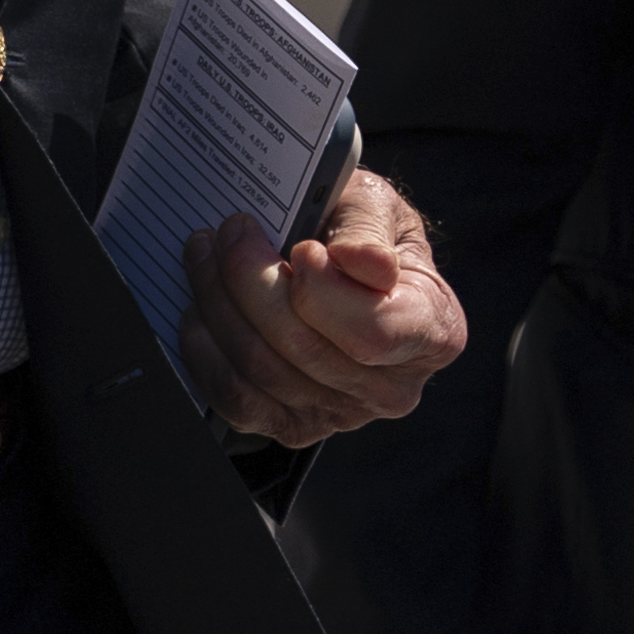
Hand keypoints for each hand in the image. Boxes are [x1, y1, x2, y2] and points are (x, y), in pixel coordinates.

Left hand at [181, 169, 465, 447]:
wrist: (344, 265)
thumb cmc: (364, 234)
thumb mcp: (379, 207)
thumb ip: (369, 228)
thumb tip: (358, 262)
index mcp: (434, 332)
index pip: (374, 332)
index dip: (325, 294)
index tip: (299, 248)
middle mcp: (394, 388)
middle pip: (303, 347)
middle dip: (250, 280)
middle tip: (230, 232)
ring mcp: (343, 415)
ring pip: (261, 369)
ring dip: (218, 304)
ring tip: (206, 255)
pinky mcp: (295, 427)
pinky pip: (236, 399)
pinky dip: (206, 352)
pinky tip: (200, 310)